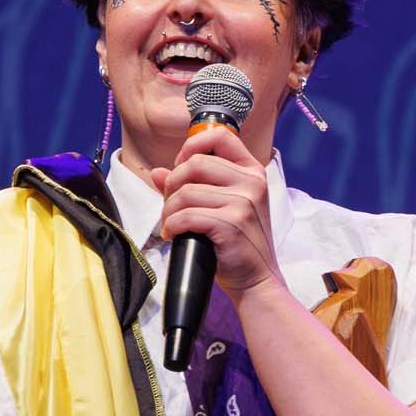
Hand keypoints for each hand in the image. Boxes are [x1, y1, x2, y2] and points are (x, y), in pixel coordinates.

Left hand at [148, 124, 280, 296]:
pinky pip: (186, 215)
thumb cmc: (238, 244)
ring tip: (171, 224)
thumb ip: (192, 185)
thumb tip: (157, 172)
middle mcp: (252, 182)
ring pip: (186, 192)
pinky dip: (172, 225)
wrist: (257, 279)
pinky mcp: (232, 224)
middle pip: (195, 163)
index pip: (220, 136)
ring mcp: (244, 203)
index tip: (181, 167)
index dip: (192, 147)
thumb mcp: (222, 207)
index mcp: (252, 171)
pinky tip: (174, 234)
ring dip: (169, 210)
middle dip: (173, 184)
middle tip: (171, 205)